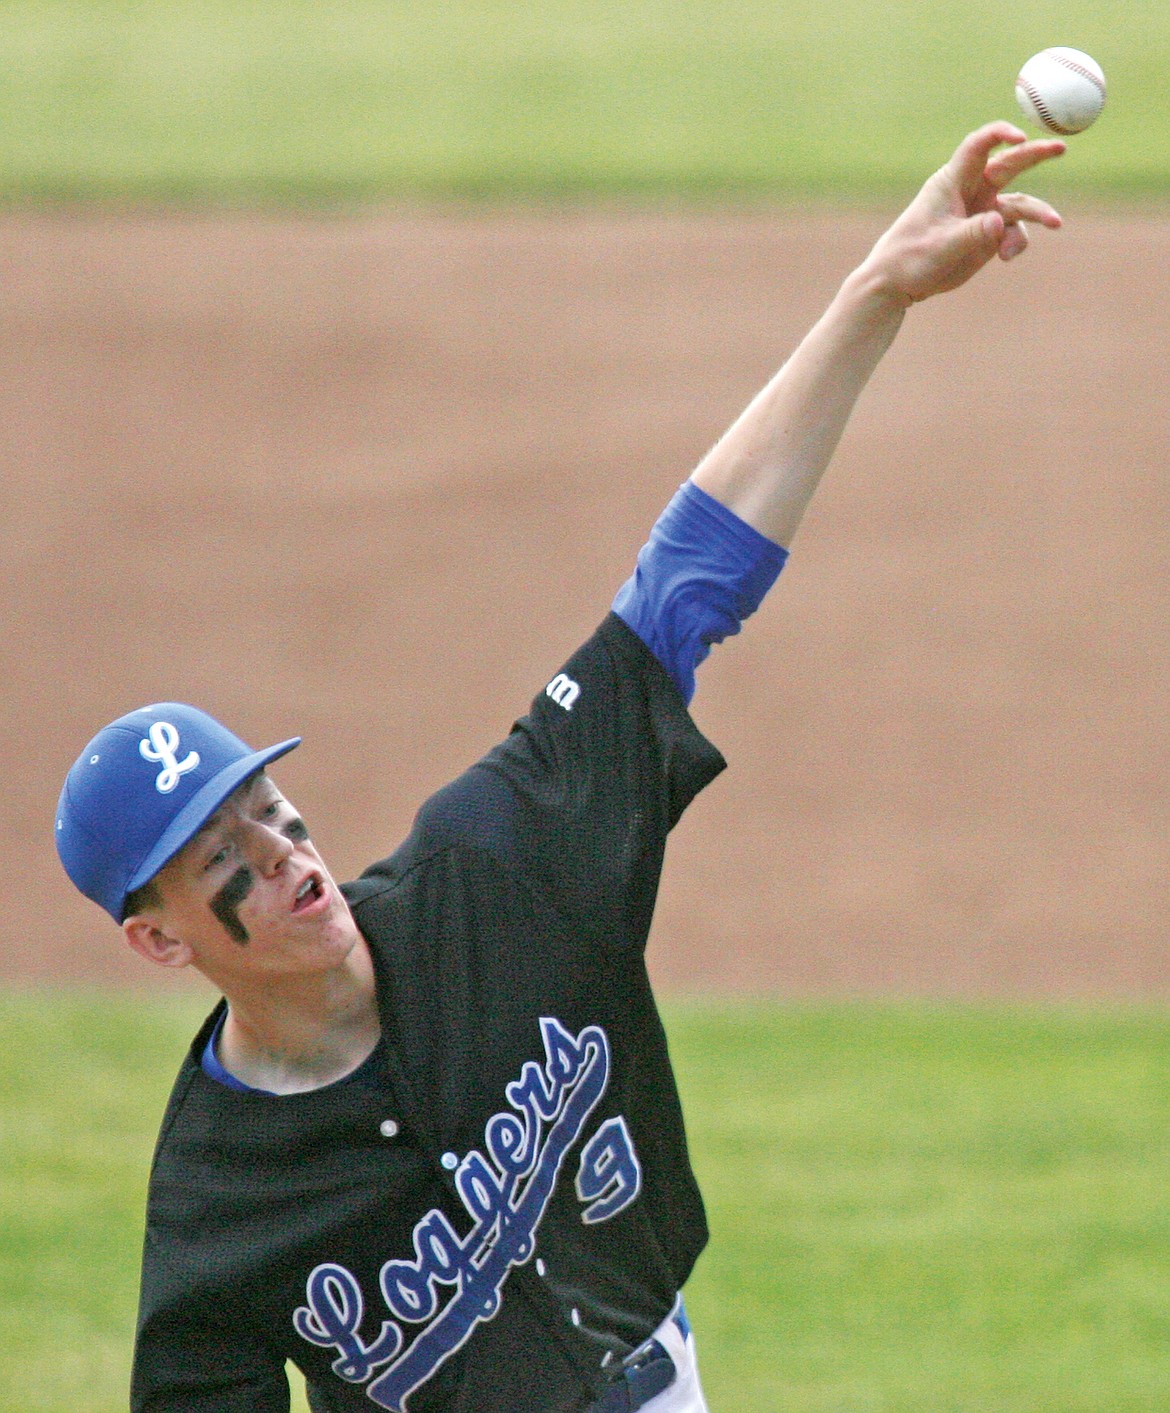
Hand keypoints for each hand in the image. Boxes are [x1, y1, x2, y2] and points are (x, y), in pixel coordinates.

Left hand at [861, 122, 1065, 306]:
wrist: (898, 283)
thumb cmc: (909, 257)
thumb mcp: (941, 246)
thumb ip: (972, 233)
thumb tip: (1001, 223)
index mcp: (952, 182)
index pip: (978, 146)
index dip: (999, 135)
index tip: (1020, 137)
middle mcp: (971, 191)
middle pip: (1009, 164)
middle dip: (1036, 155)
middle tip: (1061, 148)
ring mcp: (982, 212)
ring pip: (1019, 203)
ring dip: (1037, 212)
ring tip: (1055, 223)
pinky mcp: (988, 234)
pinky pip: (1013, 232)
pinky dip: (1016, 242)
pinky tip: (1007, 257)